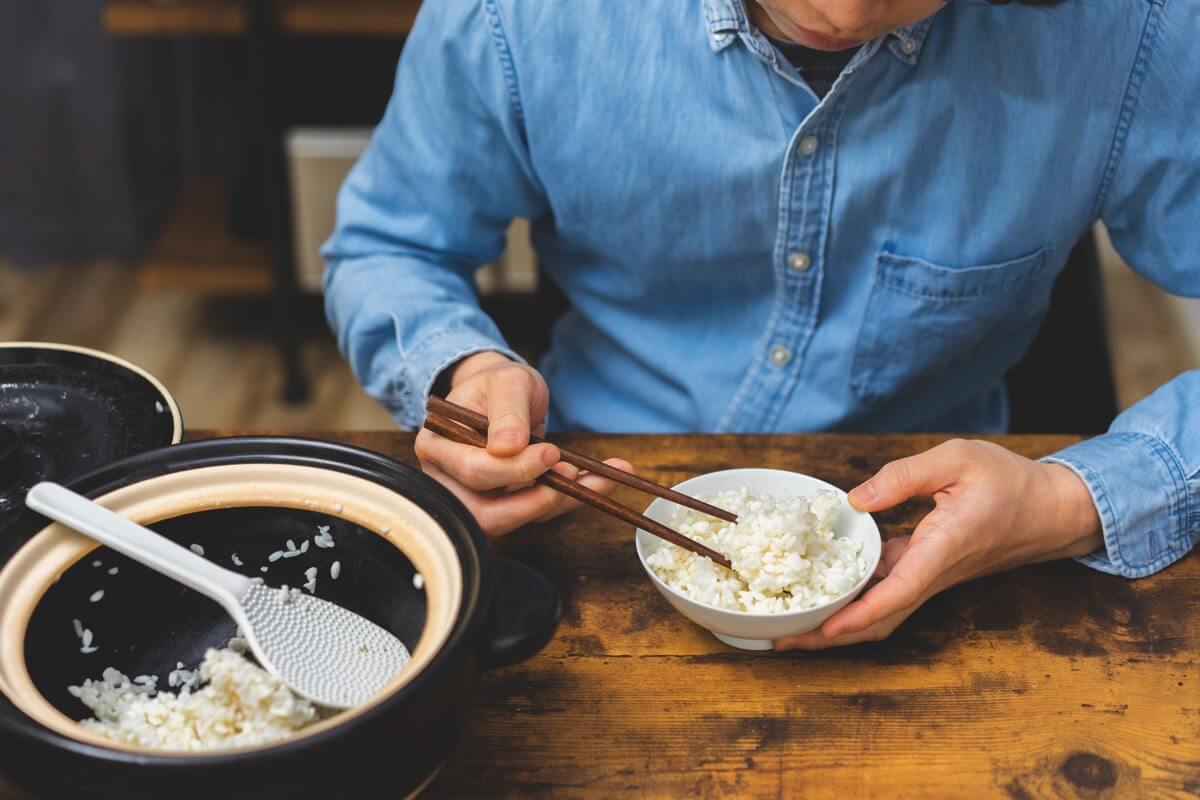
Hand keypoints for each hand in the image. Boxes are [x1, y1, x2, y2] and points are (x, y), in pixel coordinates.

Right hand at [414, 351, 632, 535]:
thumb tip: (506, 448)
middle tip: (575, 477)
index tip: (551, 453)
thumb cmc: (498, 385)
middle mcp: (449, 480)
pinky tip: (599, 481)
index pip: (474, 471)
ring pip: (516, 519)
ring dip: (562, 502)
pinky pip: (535, 511)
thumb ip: (506, 411)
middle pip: (487, 512)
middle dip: (537, 499)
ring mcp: (475, 498)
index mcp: (438, 446)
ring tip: (603, 479)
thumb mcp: (506, 382)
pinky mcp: (504, 505)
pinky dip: (569, 499)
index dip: (514, 469)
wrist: (505, 394)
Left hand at [774, 438, 1101, 650]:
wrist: (1053, 509)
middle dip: (832, 635)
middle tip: (783, 639)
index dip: (859, 613)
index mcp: (943, 548)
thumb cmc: (1010, 481)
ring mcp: (931, 575)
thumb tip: (856, 498)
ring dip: (840, 625)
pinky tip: (827, 592)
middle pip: (880, 618)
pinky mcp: (927, 569)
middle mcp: (934, 572)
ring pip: (883, 612)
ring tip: (796, 627)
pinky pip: (888, 594)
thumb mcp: (958, 459)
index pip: (898, 592)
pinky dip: (857, 601)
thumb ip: (905, 476)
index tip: (825, 628)